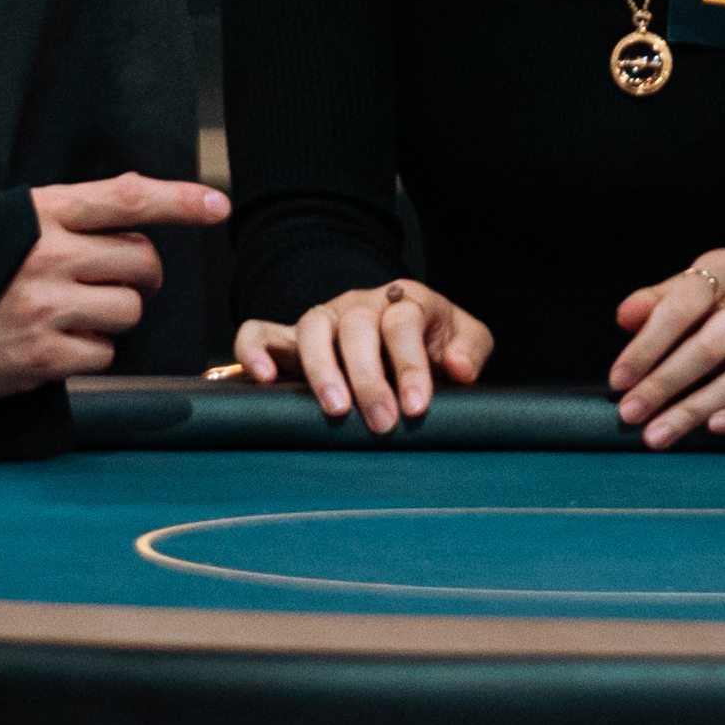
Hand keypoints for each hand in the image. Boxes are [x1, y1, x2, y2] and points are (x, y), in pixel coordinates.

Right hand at [0, 171, 223, 402]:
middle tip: (118, 282)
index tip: (216, 205)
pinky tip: (51, 345)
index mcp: (41, 214)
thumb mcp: (5, 225)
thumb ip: (65, 221)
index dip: (179, 200)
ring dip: (113, 318)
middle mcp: (48, 254)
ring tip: (70, 316)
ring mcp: (47, 306)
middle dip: (142, 276)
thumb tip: (135, 223)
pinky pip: (104, 354)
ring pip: (129, 311)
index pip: (126, 198)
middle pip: (142, 262)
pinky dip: (88, 353)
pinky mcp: (43, 355)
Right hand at [232, 276, 492, 433]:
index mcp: (405, 301)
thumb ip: (469, 350)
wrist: (399, 330)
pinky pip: (260, 332)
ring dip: (321, 370)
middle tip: (381, 423)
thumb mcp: (464, 339)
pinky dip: (255, 350)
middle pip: (356, 328)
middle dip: (369, 379)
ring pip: (312, 329)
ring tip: (334, 410)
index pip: (403, 324)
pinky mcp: (290, 337)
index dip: (410, 366)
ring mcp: (323, 318)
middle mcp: (360, 305)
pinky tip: (264, 378)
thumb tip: (457, 368)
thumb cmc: (434, 342)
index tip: (415, 407)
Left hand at [605, 248, 724, 446]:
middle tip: (631, 414)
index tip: (618, 380)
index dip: (646, 345)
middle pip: (709, 347)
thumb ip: (654, 302)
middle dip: (664, 384)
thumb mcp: (686, 290)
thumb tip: (625, 317)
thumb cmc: (717, 304)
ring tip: (659, 434)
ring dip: (694, 410)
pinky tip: (714, 427)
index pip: (682, 306)